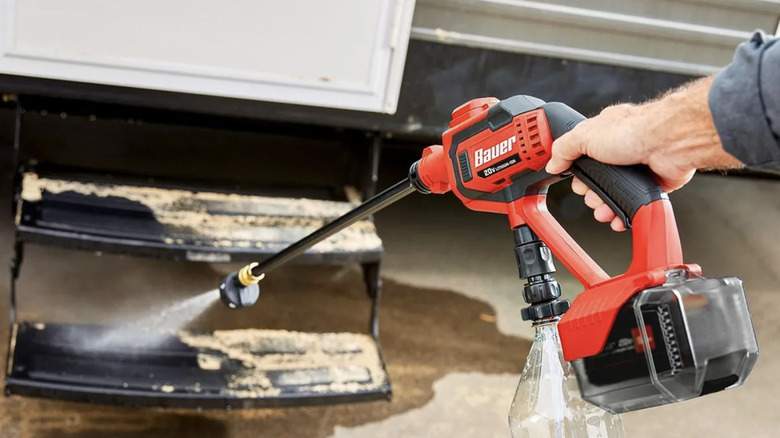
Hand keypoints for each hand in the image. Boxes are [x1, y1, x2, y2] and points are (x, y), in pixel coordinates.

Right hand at [545, 77, 741, 230]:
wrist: (670, 142)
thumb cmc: (635, 129)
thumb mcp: (585, 135)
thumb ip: (564, 149)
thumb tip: (552, 163)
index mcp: (603, 135)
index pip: (582, 157)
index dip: (576, 173)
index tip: (574, 182)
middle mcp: (620, 151)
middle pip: (597, 181)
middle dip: (591, 194)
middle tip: (591, 195)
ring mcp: (636, 169)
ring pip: (614, 195)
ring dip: (605, 208)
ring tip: (603, 211)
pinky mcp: (651, 184)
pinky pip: (633, 204)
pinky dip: (624, 214)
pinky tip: (618, 217)